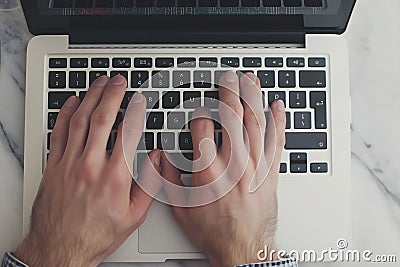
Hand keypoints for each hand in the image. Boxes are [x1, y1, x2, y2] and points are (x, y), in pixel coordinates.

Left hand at [15, 75, 160, 266]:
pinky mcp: (54, 166)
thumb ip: (150, 185)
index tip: (139, 99)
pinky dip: (65, 114)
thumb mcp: (134, 216)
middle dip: (112, 94)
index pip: (128, 133)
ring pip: (79, 121)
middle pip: (102, 119)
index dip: (135, 111)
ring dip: (90, 98)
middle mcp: (90, 166)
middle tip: (118, 80)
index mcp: (114, 177)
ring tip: (99, 83)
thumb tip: (157, 160)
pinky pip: (58, 133)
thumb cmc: (96, 235)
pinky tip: (72, 102)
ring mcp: (69, 164)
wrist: (60, 249)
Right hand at [161, 72, 285, 266]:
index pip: (202, 126)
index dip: (198, 113)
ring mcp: (254, 165)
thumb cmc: (213, 230)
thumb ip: (166, 178)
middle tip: (229, 77)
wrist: (243, 247)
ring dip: (253, 97)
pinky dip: (278, 121)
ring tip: (250, 81)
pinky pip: (277, 140)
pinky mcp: (270, 171)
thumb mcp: (179, 207)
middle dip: (229, 92)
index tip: (198, 111)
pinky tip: (277, 106)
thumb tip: (160, 157)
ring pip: (255, 122)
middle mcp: (233, 163)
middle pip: (232, 116)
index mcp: (208, 169)